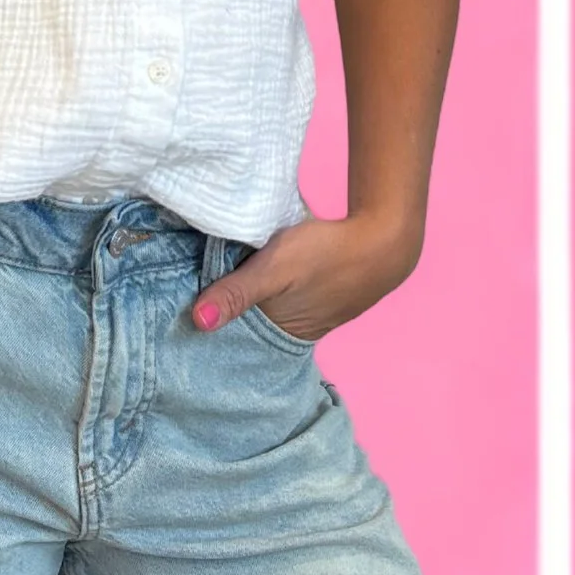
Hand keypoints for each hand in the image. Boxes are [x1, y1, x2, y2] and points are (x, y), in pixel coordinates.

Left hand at [192, 210, 420, 345]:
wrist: (384, 241)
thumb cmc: (327, 255)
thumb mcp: (274, 269)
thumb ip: (237, 292)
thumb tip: (197, 321)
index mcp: (283, 332)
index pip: (237, 333)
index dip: (217, 319)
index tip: (190, 304)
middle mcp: (299, 330)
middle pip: (254, 320)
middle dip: (233, 306)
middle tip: (203, 281)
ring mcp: (317, 313)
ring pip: (272, 306)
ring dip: (255, 293)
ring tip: (230, 272)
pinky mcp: (327, 293)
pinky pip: (290, 293)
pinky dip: (276, 284)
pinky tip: (269, 267)